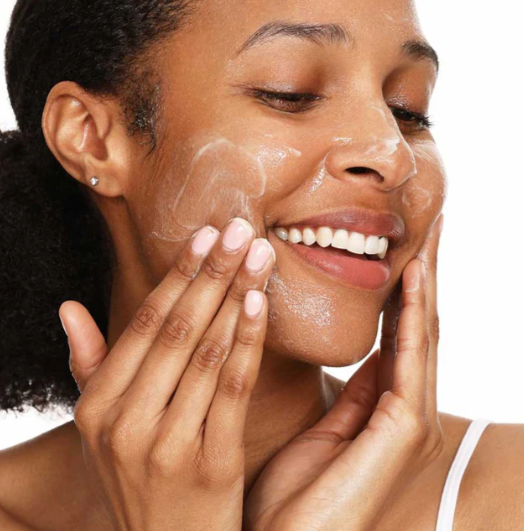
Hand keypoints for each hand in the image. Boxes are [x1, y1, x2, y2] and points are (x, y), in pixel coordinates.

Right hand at [59, 218, 274, 530]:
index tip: (205, 235)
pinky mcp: (210, 465)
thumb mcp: (99, 428)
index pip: (145, 324)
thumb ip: (87, 365)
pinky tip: (259, 303)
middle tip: (240, 228)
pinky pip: (232, 390)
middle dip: (213, 273)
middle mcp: (124, 422)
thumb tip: (67, 308)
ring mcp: (165, 445)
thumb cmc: (138, 477)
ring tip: (258, 255)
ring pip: (206, 352)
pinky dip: (246, 343)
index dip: (178, 275)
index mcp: (96, 406)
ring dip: (236, 296)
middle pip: (177, 329)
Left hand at [243, 214, 443, 530]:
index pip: (397, 336)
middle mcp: (404, 409)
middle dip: (422, 278)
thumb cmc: (295, 495)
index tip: (400, 251)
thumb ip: (351, 394)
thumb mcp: (323, 431)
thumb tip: (366, 355)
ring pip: (420, 336)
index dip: (402, 292)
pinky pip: (407, 359)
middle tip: (427, 228)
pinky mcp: (402, 431)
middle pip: (416, 329)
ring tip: (429, 239)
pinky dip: (411, 317)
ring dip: (425, 286)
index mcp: (382, 407)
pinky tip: (413, 279)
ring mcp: (408, 421)